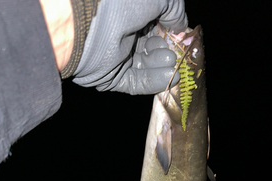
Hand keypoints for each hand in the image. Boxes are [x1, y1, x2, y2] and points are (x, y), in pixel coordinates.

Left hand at [65, 0, 186, 94]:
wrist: (87, 25)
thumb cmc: (119, 2)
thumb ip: (175, 9)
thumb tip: (180, 27)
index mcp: (130, 9)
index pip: (156, 22)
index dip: (172, 30)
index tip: (184, 37)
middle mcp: (122, 30)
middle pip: (153, 45)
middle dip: (169, 49)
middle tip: (178, 53)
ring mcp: (116, 55)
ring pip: (147, 65)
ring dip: (164, 65)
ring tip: (172, 63)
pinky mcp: (111, 77)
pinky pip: (137, 82)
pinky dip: (155, 80)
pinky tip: (168, 77)